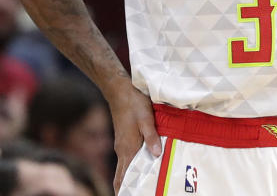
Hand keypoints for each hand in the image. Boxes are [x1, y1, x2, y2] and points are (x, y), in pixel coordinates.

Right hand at [108, 80, 160, 194]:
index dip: (124, 190)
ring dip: (131, 176)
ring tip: (143, 185)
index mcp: (127, 148)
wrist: (119, 90)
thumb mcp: (146, 119)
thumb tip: (157, 155)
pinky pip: (127, 157)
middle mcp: (122, 149)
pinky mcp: (124, 138)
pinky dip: (133, 165)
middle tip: (139, 194)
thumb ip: (152, 137)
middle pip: (122, 175)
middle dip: (128, 187)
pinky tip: (143, 165)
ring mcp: (121, 144)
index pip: (122, 177)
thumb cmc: (133, 103)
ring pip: (125, 166)